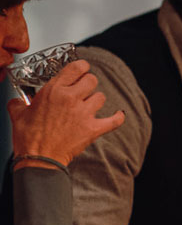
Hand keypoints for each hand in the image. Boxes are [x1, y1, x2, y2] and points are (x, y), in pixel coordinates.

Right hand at [8, 58, 124, 166]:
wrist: (40, 157)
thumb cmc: (29, 136)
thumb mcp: (18, 113)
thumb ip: (20, 102)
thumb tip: (19, 102)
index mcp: (54, 90)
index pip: (76, 68)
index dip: (82, 67)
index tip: (83, 69)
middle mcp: (71, 99)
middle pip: (92, 80)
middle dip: (88, 83)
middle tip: (84, 89)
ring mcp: (84, 114)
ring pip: (101, 97)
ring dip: (96, 100)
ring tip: (90, 105)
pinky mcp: (93, 129)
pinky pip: (114, 121)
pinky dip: (118, 118)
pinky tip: (119, 115)